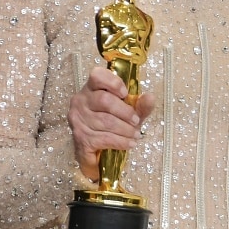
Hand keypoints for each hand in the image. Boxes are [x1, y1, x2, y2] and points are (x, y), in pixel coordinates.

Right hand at [68, 67, 156, 181]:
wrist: (95, 153)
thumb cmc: (111, 126)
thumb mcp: (128, 113)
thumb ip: (139, 105)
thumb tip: (150, 97)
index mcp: (91, 88)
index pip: (97, 75)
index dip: (113, 82)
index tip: (126, 93)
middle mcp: (81, 100)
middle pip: (104, 100)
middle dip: (125, 112)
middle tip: (136, 121)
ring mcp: (78, 119)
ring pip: (106, 121)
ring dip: (125, 129)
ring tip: (136, 135)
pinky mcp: (80, 137)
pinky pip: (104, 138)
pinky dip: (121, 142)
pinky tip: (130, 144)